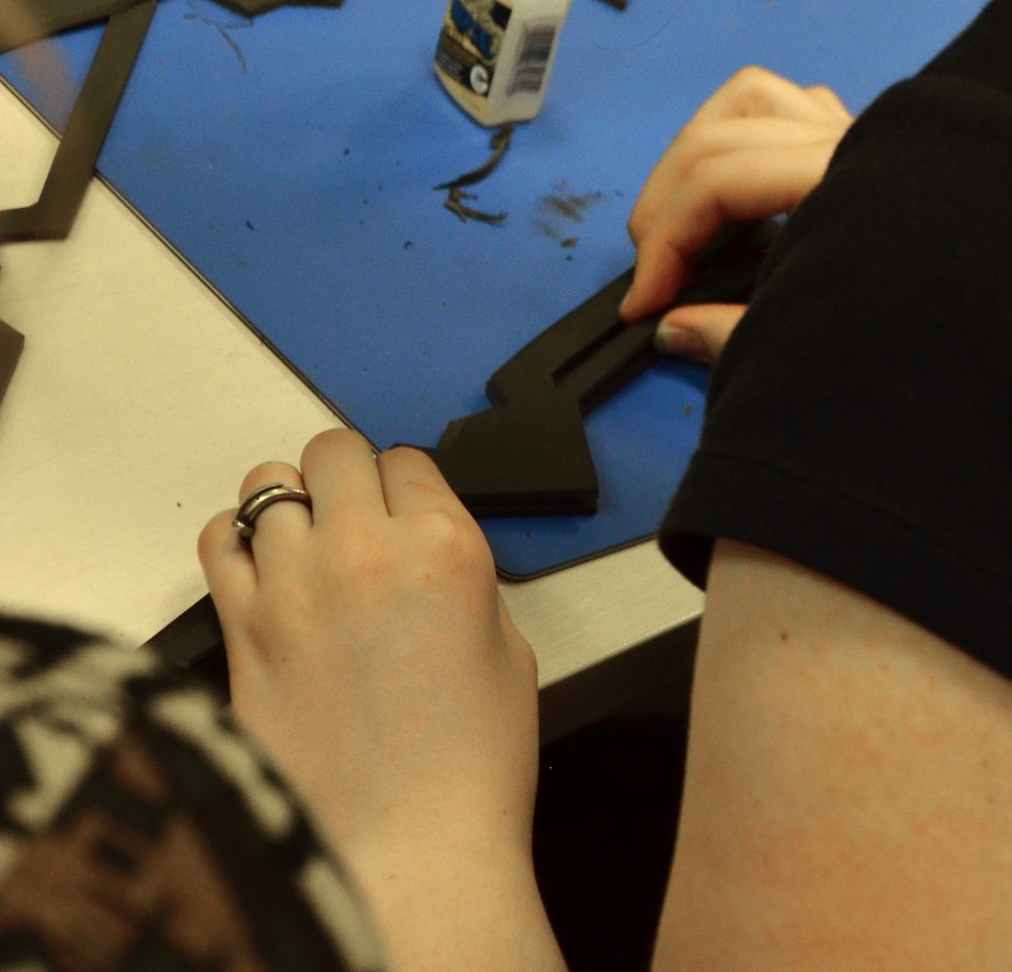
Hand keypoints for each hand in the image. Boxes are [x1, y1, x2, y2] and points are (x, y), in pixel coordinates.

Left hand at [200, 431, 547, 960]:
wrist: (407, 845)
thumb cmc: (466, 769)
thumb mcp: (507, 651)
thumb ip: (464, 584)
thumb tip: (428, 562)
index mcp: (447, 549)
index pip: (412, 460)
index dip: (410, 484)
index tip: (406, 507)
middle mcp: (367, 551)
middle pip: (335, 451)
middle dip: (347, 474)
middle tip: (355, 514)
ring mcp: (296, 586)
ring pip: (268, 484)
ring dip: (289, 503)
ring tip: (303, 541)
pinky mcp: (242, 628)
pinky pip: (219, 541)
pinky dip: (236, 541)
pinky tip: (259, 568)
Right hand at [622, 65, 853, 363]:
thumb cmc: (927, 331)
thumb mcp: (828, 347)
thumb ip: (737, 335)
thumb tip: (669, 325)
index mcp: (841, 175)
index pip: (719, 181)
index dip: (663, 244)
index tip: (643, 306)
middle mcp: (851, 138)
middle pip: (721, 133)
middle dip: (668, 202)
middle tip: (654, 274)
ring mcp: (864, 132)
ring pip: (753, 98)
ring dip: (700, 149)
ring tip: (683, 216)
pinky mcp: (875, 143)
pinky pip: (795, 109)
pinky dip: (750, 138)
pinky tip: (745, 193)